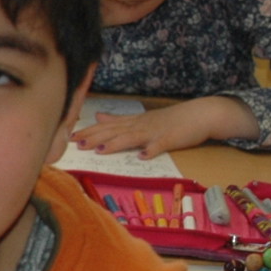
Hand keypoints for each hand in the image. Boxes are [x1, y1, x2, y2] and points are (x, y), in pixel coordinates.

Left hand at [70, 96, 257, 157]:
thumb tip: (97, 116)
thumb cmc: (170, 119)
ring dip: (117, 143)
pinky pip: (160, 145)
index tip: (71, 136)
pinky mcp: (171, 139)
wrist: (200, 114)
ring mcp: (155, 132)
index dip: (89, 131)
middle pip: (114, 131)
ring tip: (101, 149)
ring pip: (133, 137)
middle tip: (76, 143)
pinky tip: (143, 156)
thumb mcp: (141, 118)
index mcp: (133, 122)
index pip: (106, 126)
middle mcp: (140, 125)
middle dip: (95, 137)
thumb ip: (118, 120)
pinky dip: (152, 150)